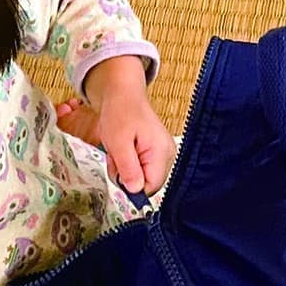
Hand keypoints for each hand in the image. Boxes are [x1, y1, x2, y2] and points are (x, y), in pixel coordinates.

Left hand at [80, 57, 170, 194]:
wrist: (123, 95)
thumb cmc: (120, 113)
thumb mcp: (118, 142)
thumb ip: (128, 167)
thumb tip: (135, 190)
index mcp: (162, 152)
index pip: (150, 188)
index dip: (131, 185)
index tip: (118, 169)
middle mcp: (168, 155)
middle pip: (147, 185)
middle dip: (127, 176)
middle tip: (117, 156)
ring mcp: (164, 154)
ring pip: (142, 179)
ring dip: (125, 170)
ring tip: (119, 151)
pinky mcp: (157, 154)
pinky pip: (142, 170)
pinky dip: (129, 164)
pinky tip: (124, 151)